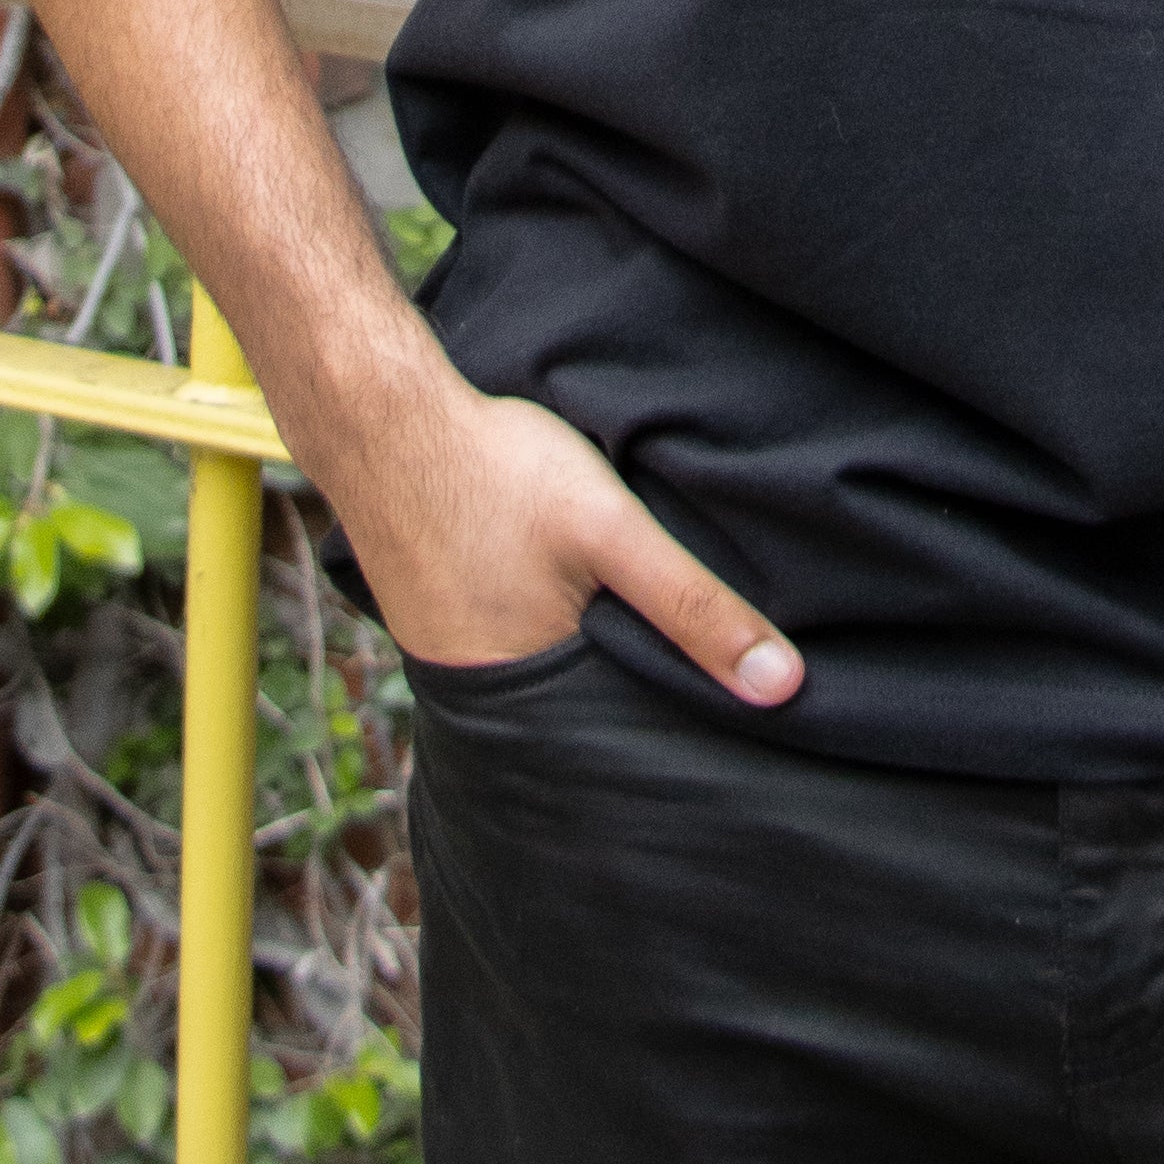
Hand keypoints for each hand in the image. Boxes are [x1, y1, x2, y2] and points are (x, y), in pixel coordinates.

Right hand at [330, 369, 803, 708]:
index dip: (666, 735)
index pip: (615, 746)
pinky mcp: (432, 617)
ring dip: (584, 659)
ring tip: (632, 636)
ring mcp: (444, 655)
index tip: (722, 735)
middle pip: (577, 714)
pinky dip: (543, 629)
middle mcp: (476, 693)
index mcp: (523, 696)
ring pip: (543, 676)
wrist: (380, 417)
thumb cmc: (497, 470)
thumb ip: (693, 606)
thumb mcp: (612, 530)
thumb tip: (783, 686)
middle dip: (628, 698)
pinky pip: (505, 642)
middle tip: (685, 682)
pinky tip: (565, 597)